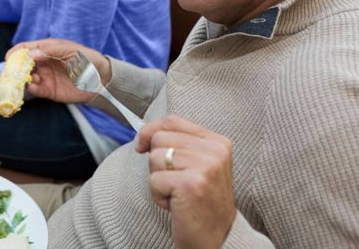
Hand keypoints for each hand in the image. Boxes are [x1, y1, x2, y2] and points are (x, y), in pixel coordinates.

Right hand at [10, 39, 108, 104]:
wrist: (101, 80)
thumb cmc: (88, 60)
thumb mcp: (71, 51)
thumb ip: (50, 51)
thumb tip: (31, 55)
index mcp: (46, 49)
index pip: (26, 48)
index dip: (16, 52)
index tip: (9, 58)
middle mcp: (42, 63)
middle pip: (22, 64)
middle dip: (15, 67)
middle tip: (12, 72)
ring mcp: (44, 76)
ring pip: (26, 77)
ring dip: (23, 78)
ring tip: (27, 79)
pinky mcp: (48, 90)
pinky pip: (35, 89)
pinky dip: (31, 88)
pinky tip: (34, 86)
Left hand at [135, 115, 235, 248]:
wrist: (216, 239)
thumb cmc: (200, 200)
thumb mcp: (197, 164)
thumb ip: (178, 142)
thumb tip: (142, 132)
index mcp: (217, 142)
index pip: (172, 121)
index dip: (150, 131)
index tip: (141, 146)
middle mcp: (214, 151)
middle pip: (159, 138)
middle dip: (156, 162)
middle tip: (176, 182)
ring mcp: (204, 167)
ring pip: (154, 158)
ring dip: (158, 180)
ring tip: (177, 194)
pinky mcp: (190, 184)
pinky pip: (153, 181)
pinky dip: (158, 196)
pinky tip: (176, 205)